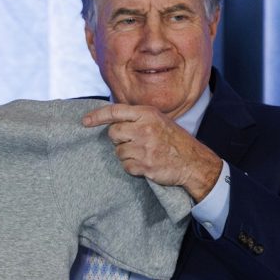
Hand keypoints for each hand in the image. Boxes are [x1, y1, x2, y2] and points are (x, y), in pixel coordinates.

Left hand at [83, 103, 221, 201]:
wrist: (193, 162)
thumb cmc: (173, 140)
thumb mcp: (158, 120)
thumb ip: (137, 118)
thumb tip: (111, 120)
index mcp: (147, 114)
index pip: (115, 111)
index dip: (97, 116)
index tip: (85, 121)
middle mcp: (144, 129)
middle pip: (113, 134)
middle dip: (119, 139)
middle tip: (134, 142)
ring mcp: (145, 148)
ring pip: (118, 152)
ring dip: (127, 155)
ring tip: (144, 153)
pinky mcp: (145, 165)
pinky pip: (125, 166)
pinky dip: (132, 167)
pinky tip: (145, 164)